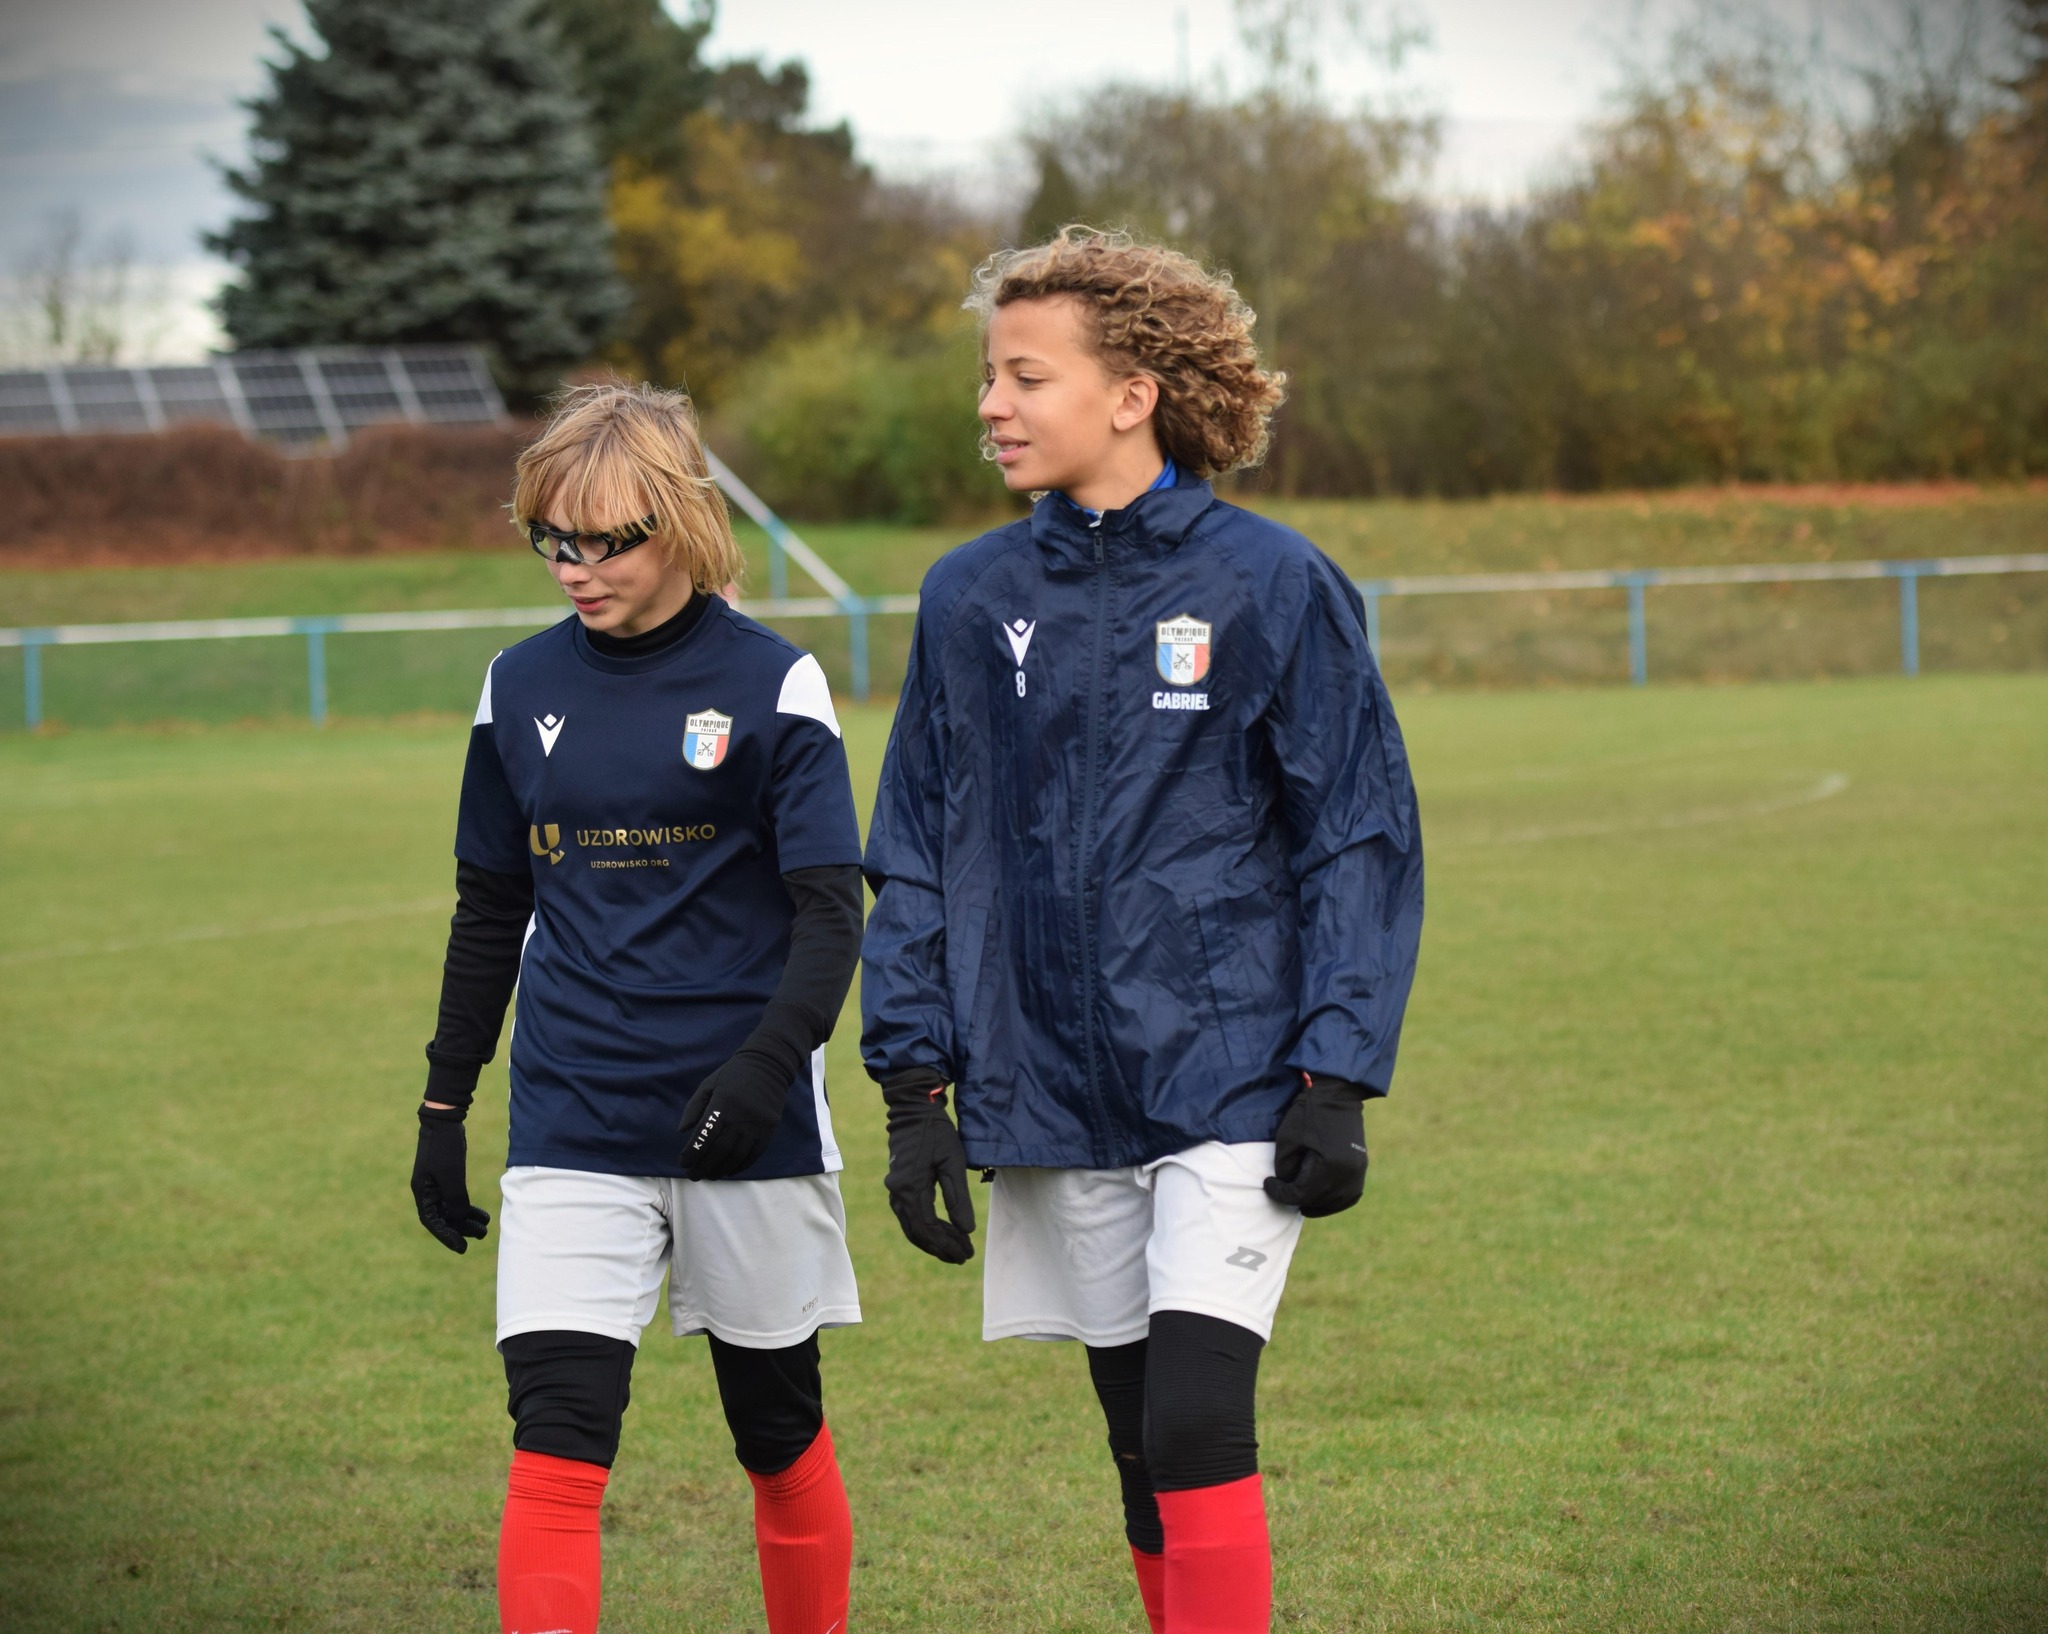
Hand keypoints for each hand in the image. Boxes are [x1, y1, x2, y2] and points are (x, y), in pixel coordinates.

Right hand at [412, 1105, 489, 1251]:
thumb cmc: (445, 1147)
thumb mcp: (452, 1175)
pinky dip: (467, 1206)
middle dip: (461, 1229)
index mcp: (422, 1192)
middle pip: (443, 1218)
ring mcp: (436, 1183)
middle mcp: (426, 1191)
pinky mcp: (446, 1176)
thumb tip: (461, 1221)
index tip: (462, 1248)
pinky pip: (456, 1198)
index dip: (447, 1237)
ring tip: (485, 1228)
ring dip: (467, 1219)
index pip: (433, 1222)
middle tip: (482, 1236)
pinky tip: (481, 1214)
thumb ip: (456, 1200)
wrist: (445, 1120)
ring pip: (451, 1209)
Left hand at [680, 1047, 790, 1180]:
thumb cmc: (734, 1075)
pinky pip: (753, 1155)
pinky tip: (729, 1171)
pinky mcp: (768, 1130)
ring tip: (709, 1175)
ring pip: (736, 1156)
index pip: (705, 1134)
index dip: (692, 1152)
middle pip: (719, 1149)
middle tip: (693, 1175)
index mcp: (723, 1103)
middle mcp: (740, 1117)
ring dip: (720, 1169)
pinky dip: (740, 1166)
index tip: (683, 1162)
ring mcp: (756, 1125)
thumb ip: (694, 1108)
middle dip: (703, 1166)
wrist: (769, 1066)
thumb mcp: (708, 1084)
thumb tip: (683, 1132)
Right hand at [882, 1078, 975, 1262]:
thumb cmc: (936, 1132)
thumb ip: (958, 1198)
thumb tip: (966, 1230)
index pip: (927, 1228)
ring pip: (912, 1228)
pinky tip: (942, 1232)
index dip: (947, 1245)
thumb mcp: (953, 1162)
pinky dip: (926, 1229)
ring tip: (956, 1250)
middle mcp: (898, 1193)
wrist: (913, 1110)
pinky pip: (910, 1217)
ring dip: (934, 1242)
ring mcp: (895, 1191)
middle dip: (941, 1248)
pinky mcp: (899, 1187)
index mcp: (911, 1188)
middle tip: (964, 1256)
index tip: (967, 1253)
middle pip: (917, 1233)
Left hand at [1263, 1073, 1369, 1217]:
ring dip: (1315, 1203)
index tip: (1268, 1184)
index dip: (1280, 1193)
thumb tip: (1288, 1186)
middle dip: (1296, 1198)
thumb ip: (1285, 1168)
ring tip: (1299, 1198)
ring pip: (1335, 1202)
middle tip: (1281, 1189)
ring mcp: (1357, 1172)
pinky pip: (1349, 1196)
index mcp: (1328, 1165)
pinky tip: (1320, 1196)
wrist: (1336, 1094)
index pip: (1300, 1194)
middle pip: (1317, 1200)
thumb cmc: (1308, 1113)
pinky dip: (1334, 1200)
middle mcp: (1347, 1173)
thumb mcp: (1288, 1139)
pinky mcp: (1361, 1167)